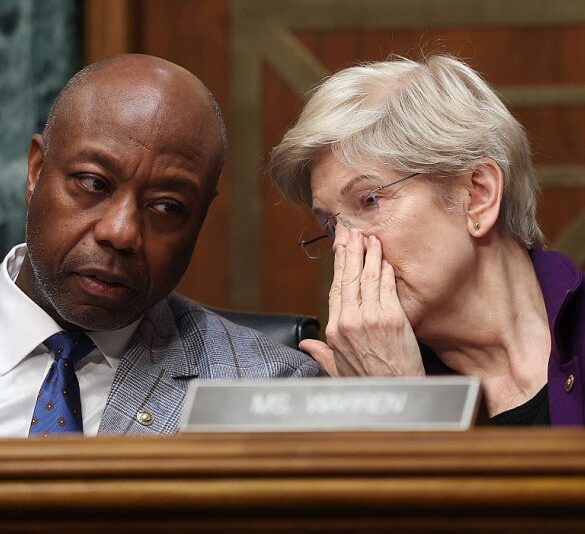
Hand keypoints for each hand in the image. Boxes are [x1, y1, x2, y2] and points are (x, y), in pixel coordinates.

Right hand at [300, 227, 424, 376]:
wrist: (394, 394)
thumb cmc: (368, 383)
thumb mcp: (337, 369)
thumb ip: (320, 353)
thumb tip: (305, 345)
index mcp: (334, 330)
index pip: (335, 288)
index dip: (338, 264)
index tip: (340, 247)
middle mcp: (349, 320)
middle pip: (348, 277)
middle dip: (350, 250)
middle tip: (352, 229)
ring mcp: (371, 317)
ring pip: (367, 277)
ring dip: (369, 254)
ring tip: (370, 237)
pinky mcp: (392, 318)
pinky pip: (387, 287)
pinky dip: (385, 270)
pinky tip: (385, 258)